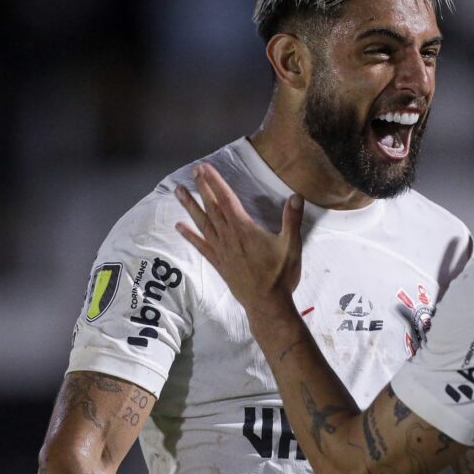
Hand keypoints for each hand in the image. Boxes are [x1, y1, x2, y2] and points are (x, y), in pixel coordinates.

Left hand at [175, 162, 304, 315]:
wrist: (267, 305)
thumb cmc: (280, 276)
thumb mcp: (291, 246)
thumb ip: (292, 220)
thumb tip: (296, 196)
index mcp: (244, 229)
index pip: (227, 200)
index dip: (215, 182)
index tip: (205, 168)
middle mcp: (228, 237)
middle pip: (212, 208)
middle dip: (202, 188)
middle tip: (193, 172)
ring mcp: (221, 251)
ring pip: (202, 223)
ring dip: (190, 207)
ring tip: (178, 192)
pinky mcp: (219, 263)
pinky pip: (201, 246)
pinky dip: (190, 235)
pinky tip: (180, 227)